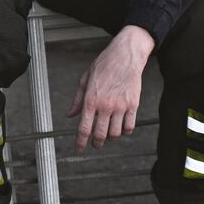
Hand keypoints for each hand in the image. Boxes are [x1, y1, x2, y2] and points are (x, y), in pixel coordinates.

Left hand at [66, 25, 154, 150]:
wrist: (125, 55)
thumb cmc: (104, 65)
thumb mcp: (85, 80)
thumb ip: (78, 100)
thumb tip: (70, 114)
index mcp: (91, 100)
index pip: (84, 128)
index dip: (80, 142)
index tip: (79, 148)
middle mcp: (105, 105)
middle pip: (100, 135)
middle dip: (96, 143)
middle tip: (96, 143)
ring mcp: (120, 106)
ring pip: (115, 133)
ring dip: (111, 137)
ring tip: (108, 134)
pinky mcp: (133, 104)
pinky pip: (130, 126)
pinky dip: (125, 131)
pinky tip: (122, 128)